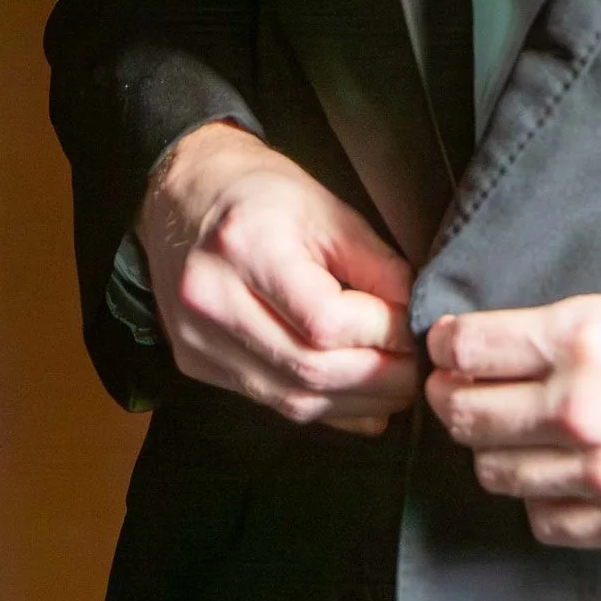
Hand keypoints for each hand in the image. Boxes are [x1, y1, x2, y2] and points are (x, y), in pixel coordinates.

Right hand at [137, 123, 417, 433]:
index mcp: (244, 245)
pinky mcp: (195, 363)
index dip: (381, 332)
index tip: (414, 329)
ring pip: (290, 400)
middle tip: (417, 371)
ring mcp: (196, 338)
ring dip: (354, 402)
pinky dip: (321, 407)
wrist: (183, 196)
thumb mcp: (327, 209)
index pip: (324, 320)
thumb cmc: (261, 193)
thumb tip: (414, 319)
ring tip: (396, 389)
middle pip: (308, 369)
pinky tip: (356, 400)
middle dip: (377, 378)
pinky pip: (270, 402)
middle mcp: (210, 299)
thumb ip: (376, 266)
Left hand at [425, 294, 600, 546]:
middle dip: (452, 400)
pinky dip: (540, 500)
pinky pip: (542, 520)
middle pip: (467, 414)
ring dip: (494, 452)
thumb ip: (554, 333)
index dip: (445, 346)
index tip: (445, 349)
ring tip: (512, 436)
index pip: (469, 347)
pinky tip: (558, 476)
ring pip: (496, 472)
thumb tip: (478, 349)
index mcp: (584, 337)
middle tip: (457, 394)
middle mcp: (582, 405)